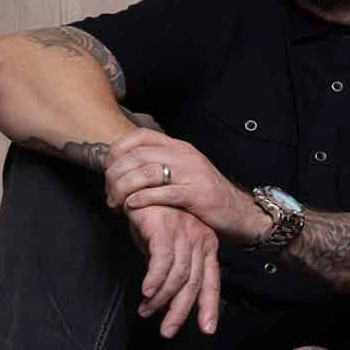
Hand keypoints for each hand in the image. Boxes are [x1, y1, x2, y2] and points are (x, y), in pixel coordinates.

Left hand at [104, 128, 266, 241]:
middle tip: (108, 193)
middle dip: (114, 175)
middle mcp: (185, 155)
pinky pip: (160, 193)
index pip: (140, 136)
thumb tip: (123, 168)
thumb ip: (160, 165)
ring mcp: (192, 174)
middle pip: (136, 155)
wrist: (241, 213)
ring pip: (144, 173)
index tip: (108, 169)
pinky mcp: (196, 194)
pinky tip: (132, 207)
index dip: (117, 150)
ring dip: (122, 189)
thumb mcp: (184, 172)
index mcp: (180, 147)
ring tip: (116, 203)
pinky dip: (140, 199)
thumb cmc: (205, 197)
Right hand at [128, 205, 221, 337]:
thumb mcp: (163, 246)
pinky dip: (155, 280)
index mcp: (206, 245)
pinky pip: (162, 262)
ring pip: (178, 277)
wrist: (141, 184)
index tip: (207, 329)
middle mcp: (200, 240)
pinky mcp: (165, 229)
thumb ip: (168, 270)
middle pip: (195, 284)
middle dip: (181, 311)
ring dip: (161, 299)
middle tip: (167, 331)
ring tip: (146, 311)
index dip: (209, 306)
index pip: (211, 281)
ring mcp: (185, 234)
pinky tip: (146, 292)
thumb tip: (161, 300)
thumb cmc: (152, 216)